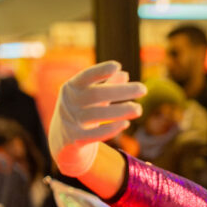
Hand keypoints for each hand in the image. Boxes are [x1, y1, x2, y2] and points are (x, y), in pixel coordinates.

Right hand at [49, 61, 145, 175]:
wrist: (62, 141)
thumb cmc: (82, 112)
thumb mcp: (91, 98)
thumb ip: (106, 86)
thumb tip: (124, 74)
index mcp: (71, 88)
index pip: (85, 76)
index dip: (100, 71)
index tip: (117, 65)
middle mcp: (68, 103)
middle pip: (96, 94)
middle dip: (121, 91)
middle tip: (144, 89)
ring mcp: (70, 121)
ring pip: (97, 115)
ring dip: (121, 111)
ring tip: (139, 109)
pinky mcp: (75, 140)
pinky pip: (94, 135)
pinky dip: (111, 129)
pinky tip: (126, 124)